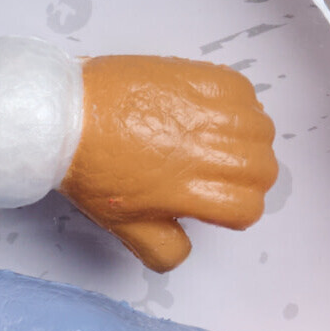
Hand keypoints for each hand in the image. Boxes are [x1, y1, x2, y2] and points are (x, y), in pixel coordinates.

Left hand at [60, 57, 276, 271]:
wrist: (65, 117)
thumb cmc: (89, 168)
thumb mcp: (122, 225)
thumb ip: (161, 248)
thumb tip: (184, 252)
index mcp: (191, 190)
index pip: (247, 207)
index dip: (236, 211)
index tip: (218, 202)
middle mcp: (207, 150)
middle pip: (263, 169)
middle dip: (248, 178)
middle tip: (219, 172)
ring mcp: (206, 112)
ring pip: (261, 129)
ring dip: (247, 139)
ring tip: (217, 140)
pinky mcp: (198, 78)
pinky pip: (243, 90)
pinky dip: (238, 102)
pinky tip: (212, 111)